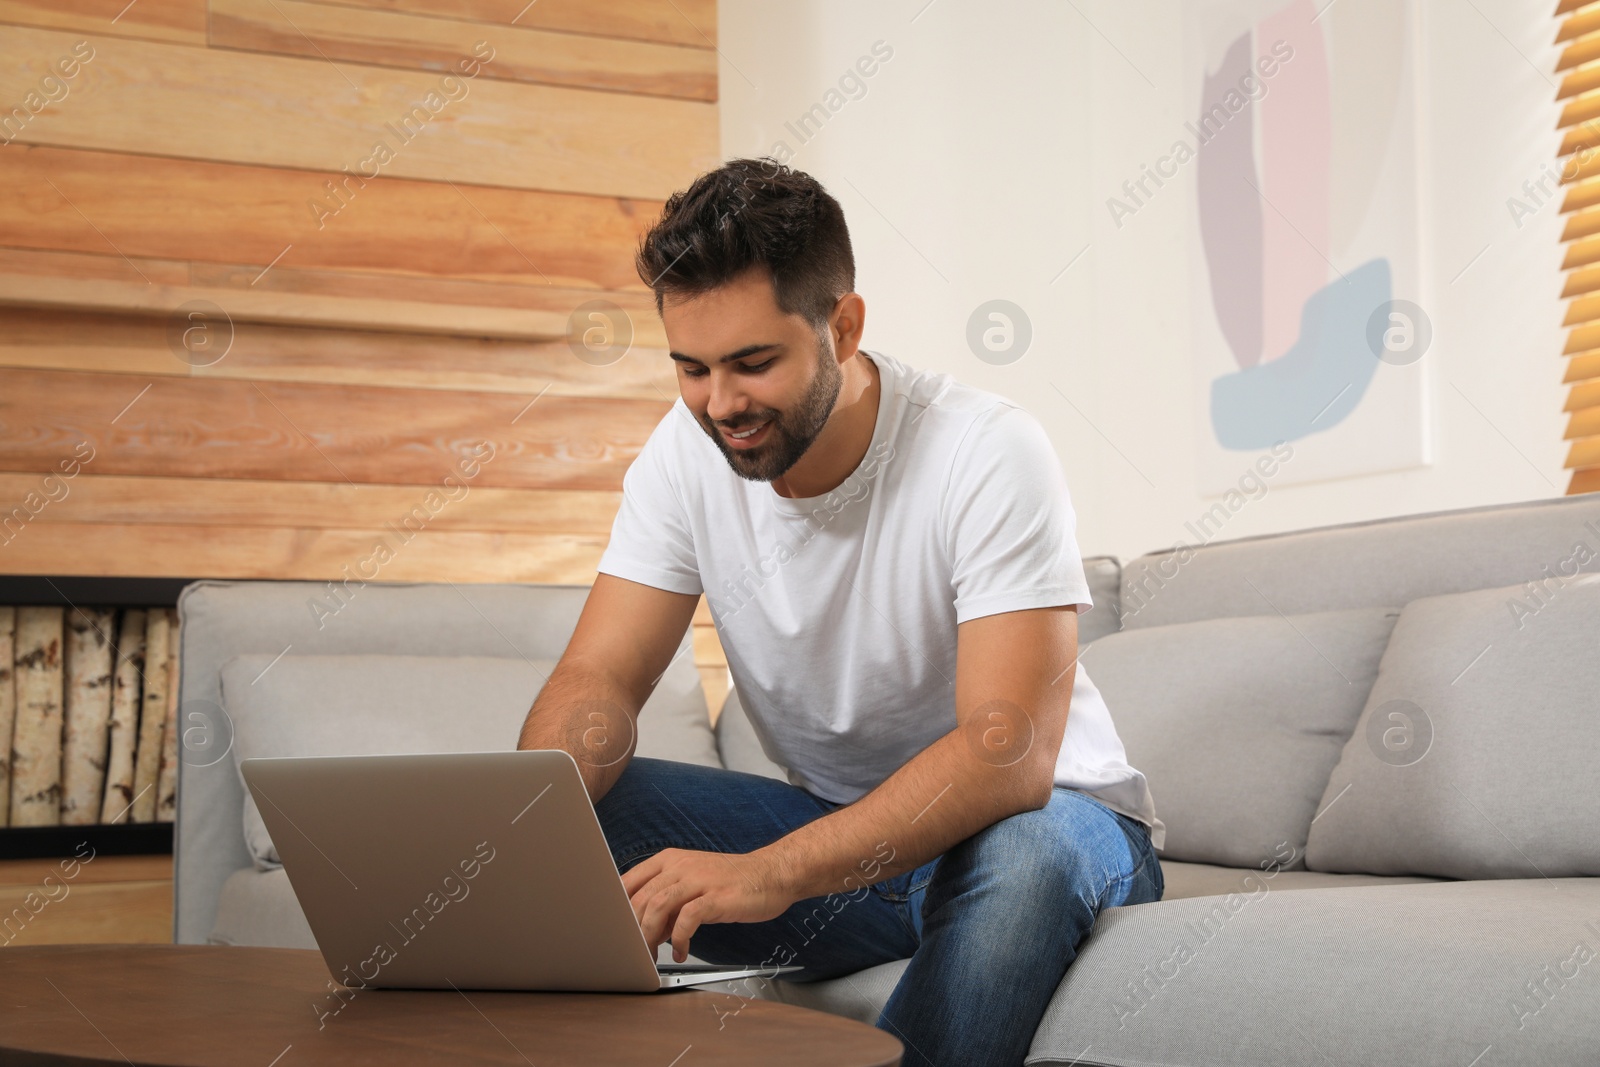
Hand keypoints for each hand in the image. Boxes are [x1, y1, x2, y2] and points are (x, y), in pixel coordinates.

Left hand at [620, 848, 793, 962]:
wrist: (771, 874)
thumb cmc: (731, 882)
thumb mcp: (692, 883)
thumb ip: (667, 901)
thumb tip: (646, 928)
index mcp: (670, 860)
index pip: (629, 881)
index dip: (616, 908)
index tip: (613, 931)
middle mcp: (680, 866)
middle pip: (641, 898)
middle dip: (632, 929)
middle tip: (633, 952)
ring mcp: (699, 879)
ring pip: (658, 906)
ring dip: (650, 935)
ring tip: (652, 955)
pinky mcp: (716, 896)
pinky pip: (688, 919)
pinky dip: (680, 940)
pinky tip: (682, 952)